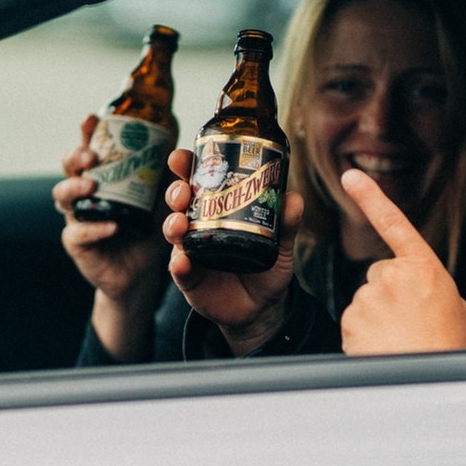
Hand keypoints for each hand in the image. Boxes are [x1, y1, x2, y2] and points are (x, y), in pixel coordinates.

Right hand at [56, 113, 170, 359]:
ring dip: (76, 187)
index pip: (90, 147)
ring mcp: (77, 217)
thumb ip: (166, 173)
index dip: (87, 132)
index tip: (92, 119)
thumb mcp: (161, 197)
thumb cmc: (148, 228)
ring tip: (92, 185)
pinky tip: (113, 226)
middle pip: (68, 168)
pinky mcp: (78, 244)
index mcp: (102, 176)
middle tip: (92, 155)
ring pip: (63, 197)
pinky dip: (96, 228)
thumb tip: (179, 144)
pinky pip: (79, 233)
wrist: (142, 272)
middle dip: (76, 156)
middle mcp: (84, 193)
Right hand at [162, 147, 303, 356]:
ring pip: (174, 232)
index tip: (181, 158)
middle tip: (183, 191)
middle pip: (179, 202)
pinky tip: (182, 260)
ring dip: (172, 224)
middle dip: (176, 192)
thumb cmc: (267, 268)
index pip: (198, 181)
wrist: (262, 307)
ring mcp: (192, 251)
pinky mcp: (189, 278)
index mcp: (218, 209)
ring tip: (180, 223)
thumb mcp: (281, 244)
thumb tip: (293, 199)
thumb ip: (287, 224)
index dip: (186, 167)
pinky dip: (178, 264)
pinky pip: (179, 269)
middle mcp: (200, 226)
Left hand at [337, 169, 465, 354]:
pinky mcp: (351, 317)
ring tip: (399, 338)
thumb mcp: (455, 308)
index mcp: (423, 267)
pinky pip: (354, 322)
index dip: (370, 197)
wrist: (426, 379)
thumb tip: (423, 290)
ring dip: (378, 318)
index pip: (393, 223)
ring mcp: (369, 295)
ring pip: (366, 301)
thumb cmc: (445, 347)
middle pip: (380, 276)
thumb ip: (434, 288)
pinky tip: (383, 345)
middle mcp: (392, 275)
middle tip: (408, 322)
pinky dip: (364, 334)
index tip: (351, 178)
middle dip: (389, 296)